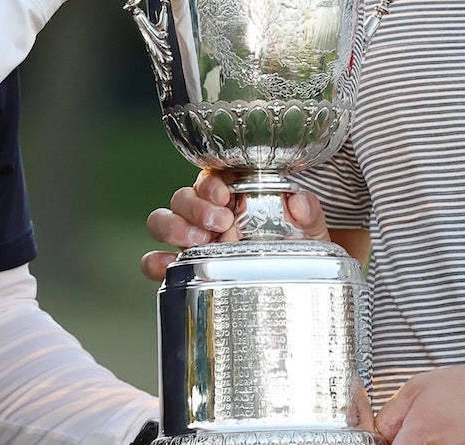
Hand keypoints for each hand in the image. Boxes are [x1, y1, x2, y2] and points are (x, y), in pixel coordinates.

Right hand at [139, 169, 329, 280]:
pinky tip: (170, 266)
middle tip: (220, 222)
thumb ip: (309, 212)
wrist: (295, 288)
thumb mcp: (310, 231)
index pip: (210, 175)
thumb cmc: (297, 251)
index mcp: (233, 195)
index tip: (225, 194)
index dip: (211, 181)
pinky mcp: (181, 268)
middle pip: (182, 196)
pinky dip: (156, 261)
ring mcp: (191, 240)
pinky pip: (155, 260)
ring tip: (200, 241)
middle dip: (195, 205)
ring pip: (163, 220)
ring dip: (174, 227)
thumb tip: (299, 201)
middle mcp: (207, 214)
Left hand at [377, 361, 464, 444]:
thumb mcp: (420, 386)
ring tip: (446, 431)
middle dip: (408, 441)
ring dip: (430, 443)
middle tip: (422, 430)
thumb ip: (390, 414)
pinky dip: (451, 444)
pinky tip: (459, 436)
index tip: (390, 436)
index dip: (386, 441)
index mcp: (417, 437)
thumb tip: (377, 432)